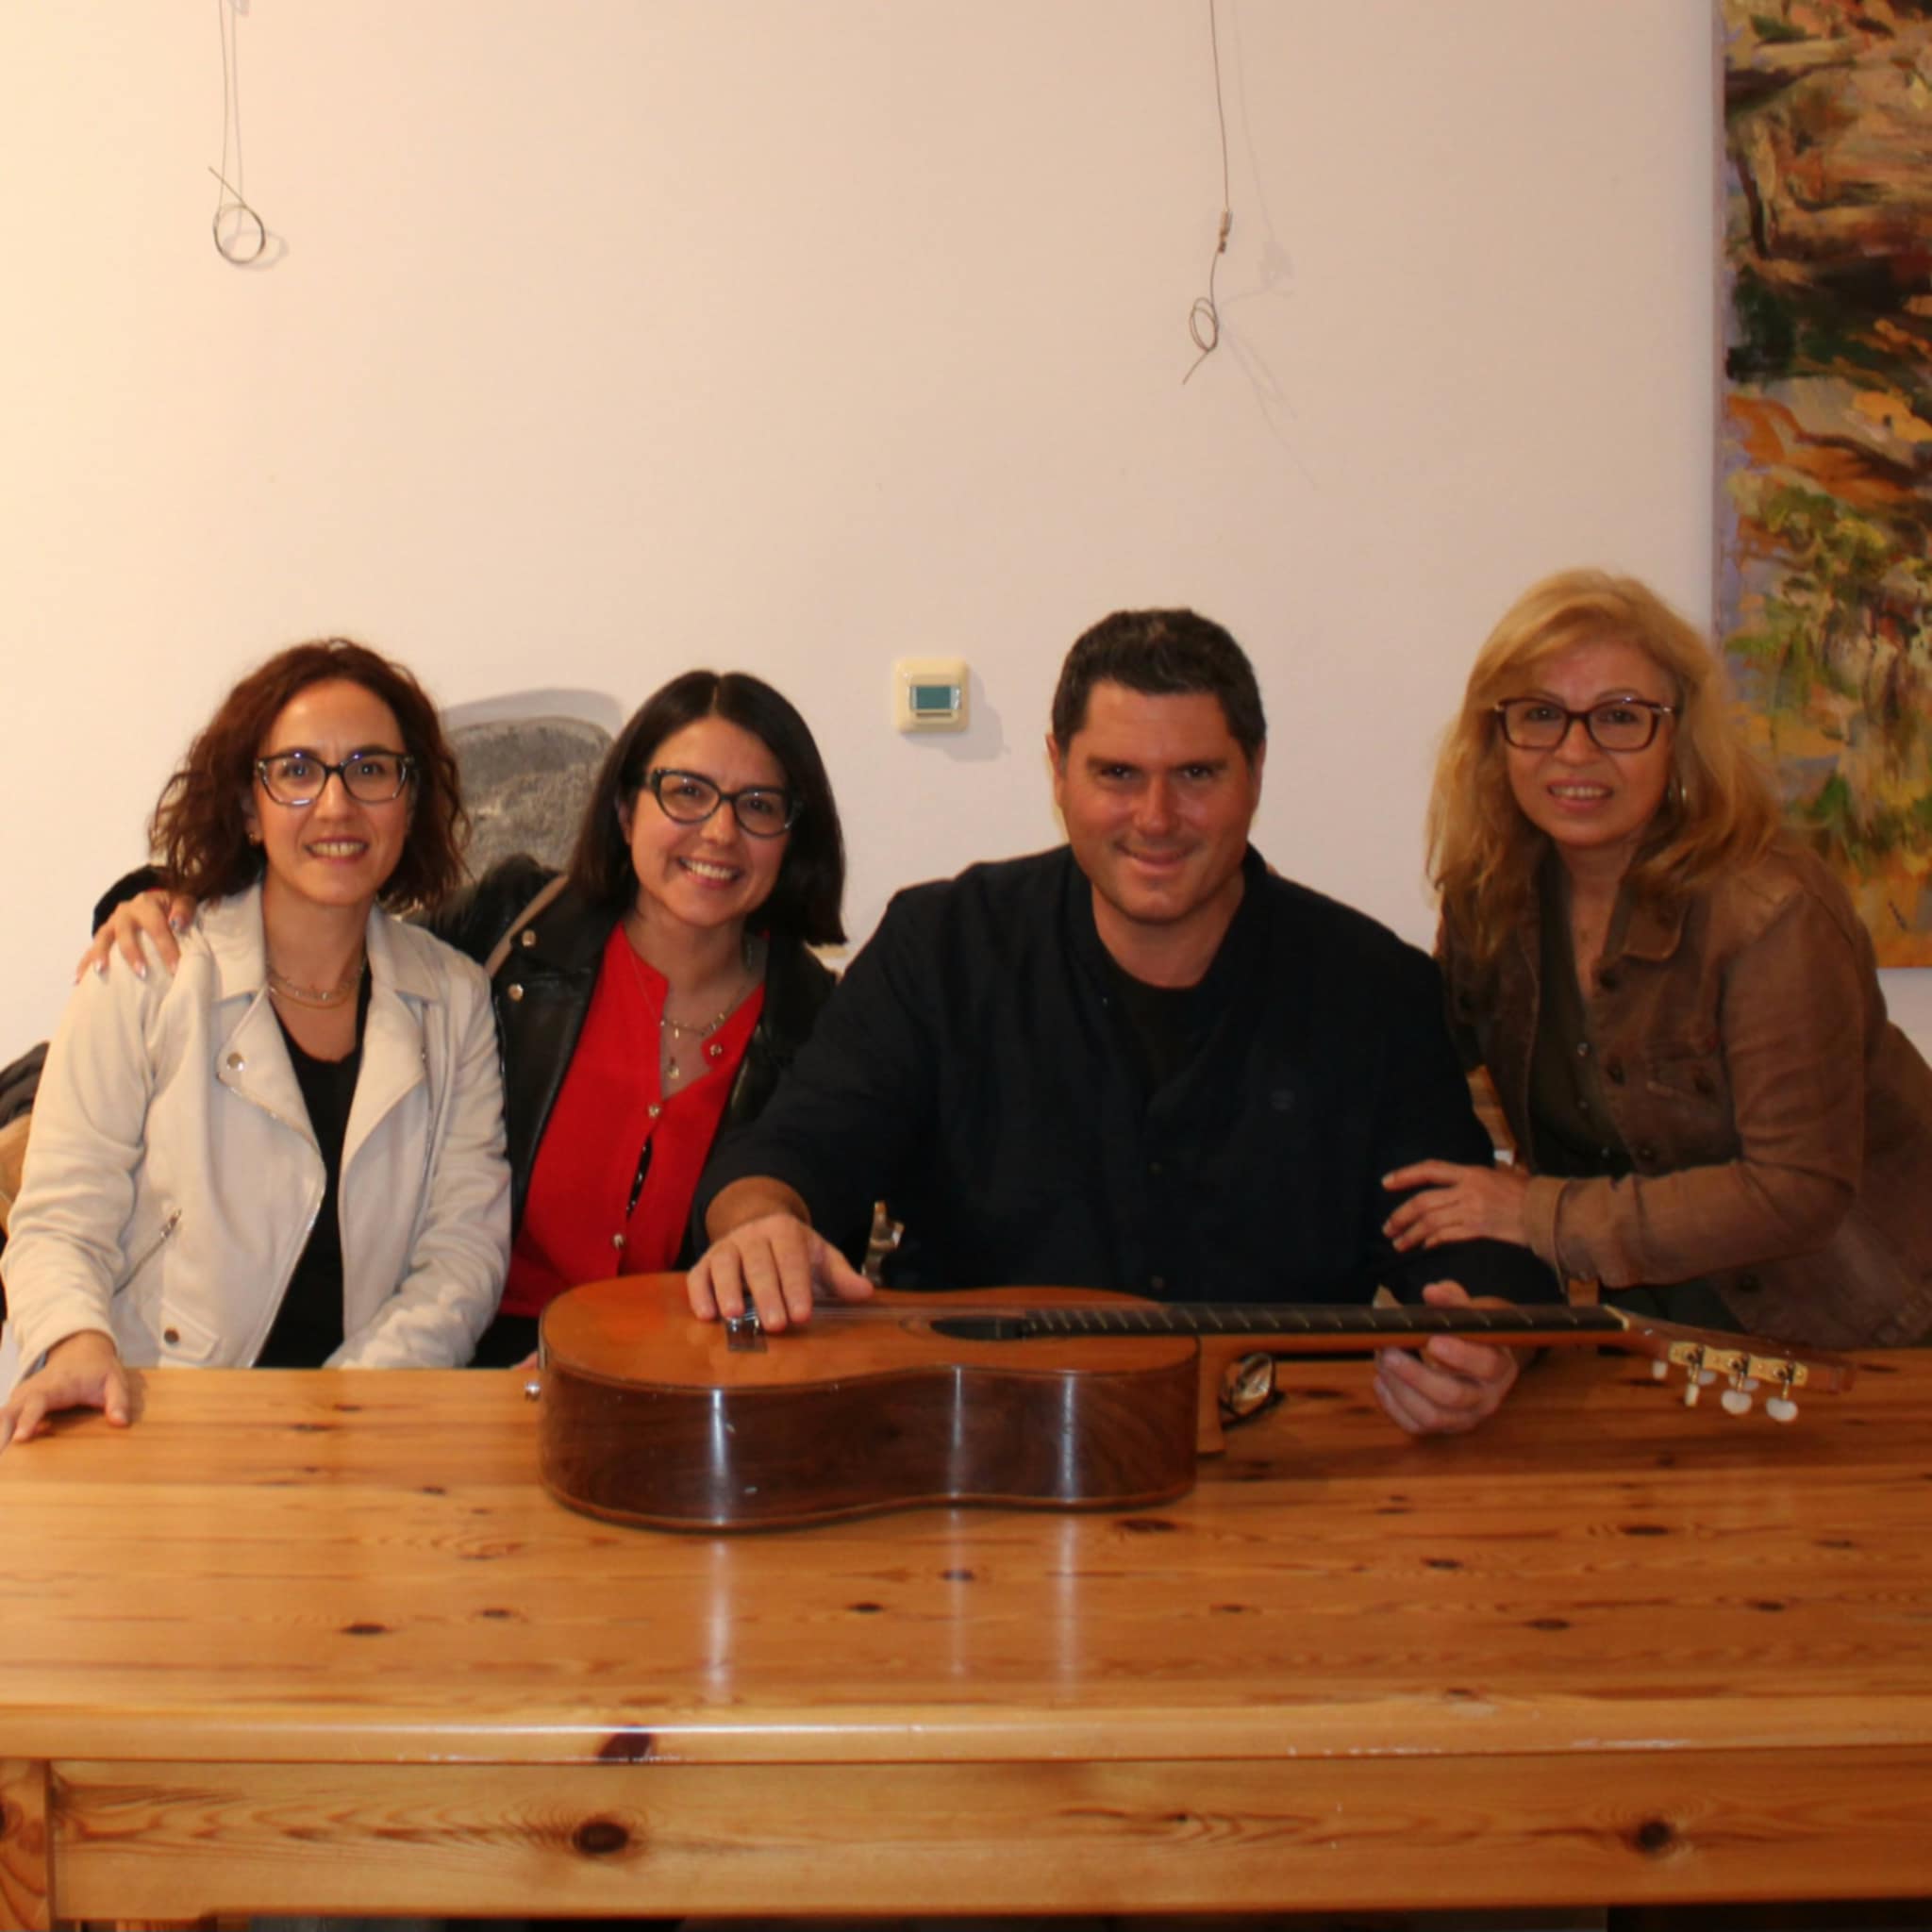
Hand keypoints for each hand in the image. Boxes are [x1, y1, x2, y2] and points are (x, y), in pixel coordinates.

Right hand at [0, 1330, 133, 1455]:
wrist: (81, 1352)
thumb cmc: (98, 1370)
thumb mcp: (115, 1381)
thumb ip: (119, 1401)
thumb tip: (121, 1423)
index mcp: (56, 1385)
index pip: (37, 1402)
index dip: (28, 1419)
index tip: (20, 1438)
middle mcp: (32, 1390)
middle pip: (9, 1412)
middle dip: (1, 1432)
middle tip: (2, 1457)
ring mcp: (22, 1397)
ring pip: (2, 1416)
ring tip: (2, 1460)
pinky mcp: (17, 1404)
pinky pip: (3, 1419)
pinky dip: (1, 1433)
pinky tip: (4, 1455)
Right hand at [75, 891, 194, 982]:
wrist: (153, 900)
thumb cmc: (171, 906)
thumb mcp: (182, 901)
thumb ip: (184, 910)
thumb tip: (178, 923)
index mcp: (146, 904)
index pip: (156, 927)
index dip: (165, 947)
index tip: (174, 969)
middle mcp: (125, 912)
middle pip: (125, 932)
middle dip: (133, 954)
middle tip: (142, 973)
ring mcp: (111, 923)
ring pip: (102, 938)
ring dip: (100, 955)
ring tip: (100, 972)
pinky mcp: (103, 934)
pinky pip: (90, 949)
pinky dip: (83, 963)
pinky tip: (78, 980)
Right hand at [687, 1211, 872, 1332]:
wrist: (758, 1228)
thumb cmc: (794, 1252)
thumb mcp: (820, 1257)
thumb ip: (841, 1276)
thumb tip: (866, 1291)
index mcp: (784, 1231)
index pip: (791, 1257)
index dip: (797, 1286)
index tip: (803, 1315)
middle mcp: (752, 1235)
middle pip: (758, 1263)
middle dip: (767, 1294)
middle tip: (776, 1325)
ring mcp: (726, 1247)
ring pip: (724, 1266)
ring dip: (728, 1291)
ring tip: (734, 1317)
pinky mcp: (705, 1263)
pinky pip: (698, 1276)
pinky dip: (700, 1294)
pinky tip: (707, 1315)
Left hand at [1371, 1280, 1521, 1436]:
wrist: (1480, 1360)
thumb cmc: (1471, 1333)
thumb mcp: (1469, 1312)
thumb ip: (1452, 1300)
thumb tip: (1432, 1291)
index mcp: (1499, 1366)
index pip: (1486, 1366)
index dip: (1460, 1355)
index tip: (1432, 1340)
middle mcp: (1486, 1398)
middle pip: (1454, 1396)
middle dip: (1416, 1375)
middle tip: (1390, 1352)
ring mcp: (1464, 1418)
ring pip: (1432, 1416)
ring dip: (1400, 1389)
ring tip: (1382, 1361)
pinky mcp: (1443, 1429)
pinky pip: (1415, 1426)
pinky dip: (1393, 1405)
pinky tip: (1381, 1381)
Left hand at [1382, 1158, 1530, 1251]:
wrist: (1547, 1210)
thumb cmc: (1524, 1192)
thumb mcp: (1497, 1174)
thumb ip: (1471, 1178)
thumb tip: (1450, 1181)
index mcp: (1470, 1172)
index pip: (1430, 1169)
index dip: (1405, 1175)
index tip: (1385, 1183)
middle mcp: (1468, 1189)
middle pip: (1423, 1201)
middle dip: (1400, 1216)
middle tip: (1388, 1228)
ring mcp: (1473, 1210)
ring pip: (1430, 1221)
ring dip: (1411, 1234)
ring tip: (1398, 1243)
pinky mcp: (1480, 1229)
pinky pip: (1447, 1236)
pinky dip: (1432, 1241)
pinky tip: (1424, 1247)